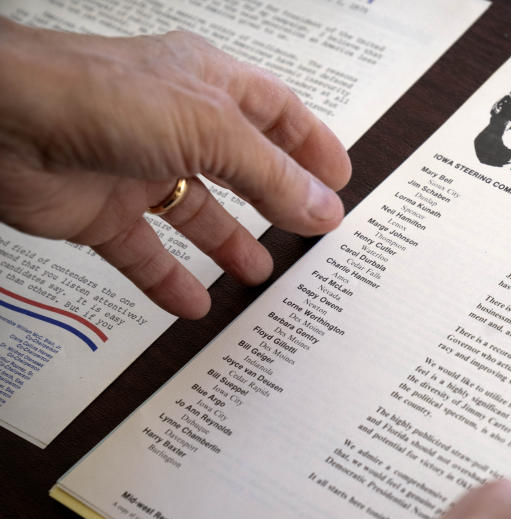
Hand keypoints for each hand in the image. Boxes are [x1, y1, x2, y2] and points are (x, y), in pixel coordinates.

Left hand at [0, 18, 350, 317]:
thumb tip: (326, 210)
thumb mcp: (211, 132)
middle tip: (311, 233)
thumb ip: (273, 177)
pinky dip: (169, 281)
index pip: (276, 112)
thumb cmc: (99, 97)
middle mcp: (176, 124)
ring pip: (196, 213)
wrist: (0, 124)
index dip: (311, 144)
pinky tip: (194, 305)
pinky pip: (145, 253)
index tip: (340, 180)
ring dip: (229, 245)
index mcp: (208, 85)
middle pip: (241, 167)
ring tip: (259, 274)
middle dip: (277, 200)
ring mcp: (138, 168)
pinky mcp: (102, 211)